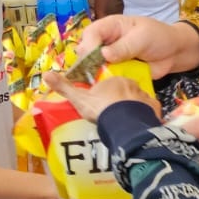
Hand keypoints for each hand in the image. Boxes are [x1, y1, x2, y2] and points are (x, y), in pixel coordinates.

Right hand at [43, 72, 158, 122]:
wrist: (125, 123)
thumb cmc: (102, 109)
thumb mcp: (80, 98)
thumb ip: (64, 87)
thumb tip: (45, 74)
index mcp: (114, 80)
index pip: (109, 85)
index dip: (105, 95)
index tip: (102, 106)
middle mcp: (131, 85)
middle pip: (124, 92)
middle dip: (119, 101)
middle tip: (113, 115)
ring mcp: (144, 96)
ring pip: (137, 100)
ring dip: (132, 108)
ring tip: (125, 122)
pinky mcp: (153, 108)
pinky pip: (149, 110)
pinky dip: (145, 115)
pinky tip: (139, 124)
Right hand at [78, 15, 198, 78]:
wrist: (174, 53)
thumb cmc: (159, 37)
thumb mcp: (143, 37)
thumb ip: (124, 46)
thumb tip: (103, 54)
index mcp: (110, 26)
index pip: (91, 33)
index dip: (89, 45)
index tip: (94, 58)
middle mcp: (105, 42)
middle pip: (86, 52)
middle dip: (87, 64)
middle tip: (93, 74)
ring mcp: (109, 59)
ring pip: (93, 68)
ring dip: (94, 77)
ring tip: (97, 85)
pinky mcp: (115, 73)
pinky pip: (105, 80)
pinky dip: (104, 85)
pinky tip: (104, 92)